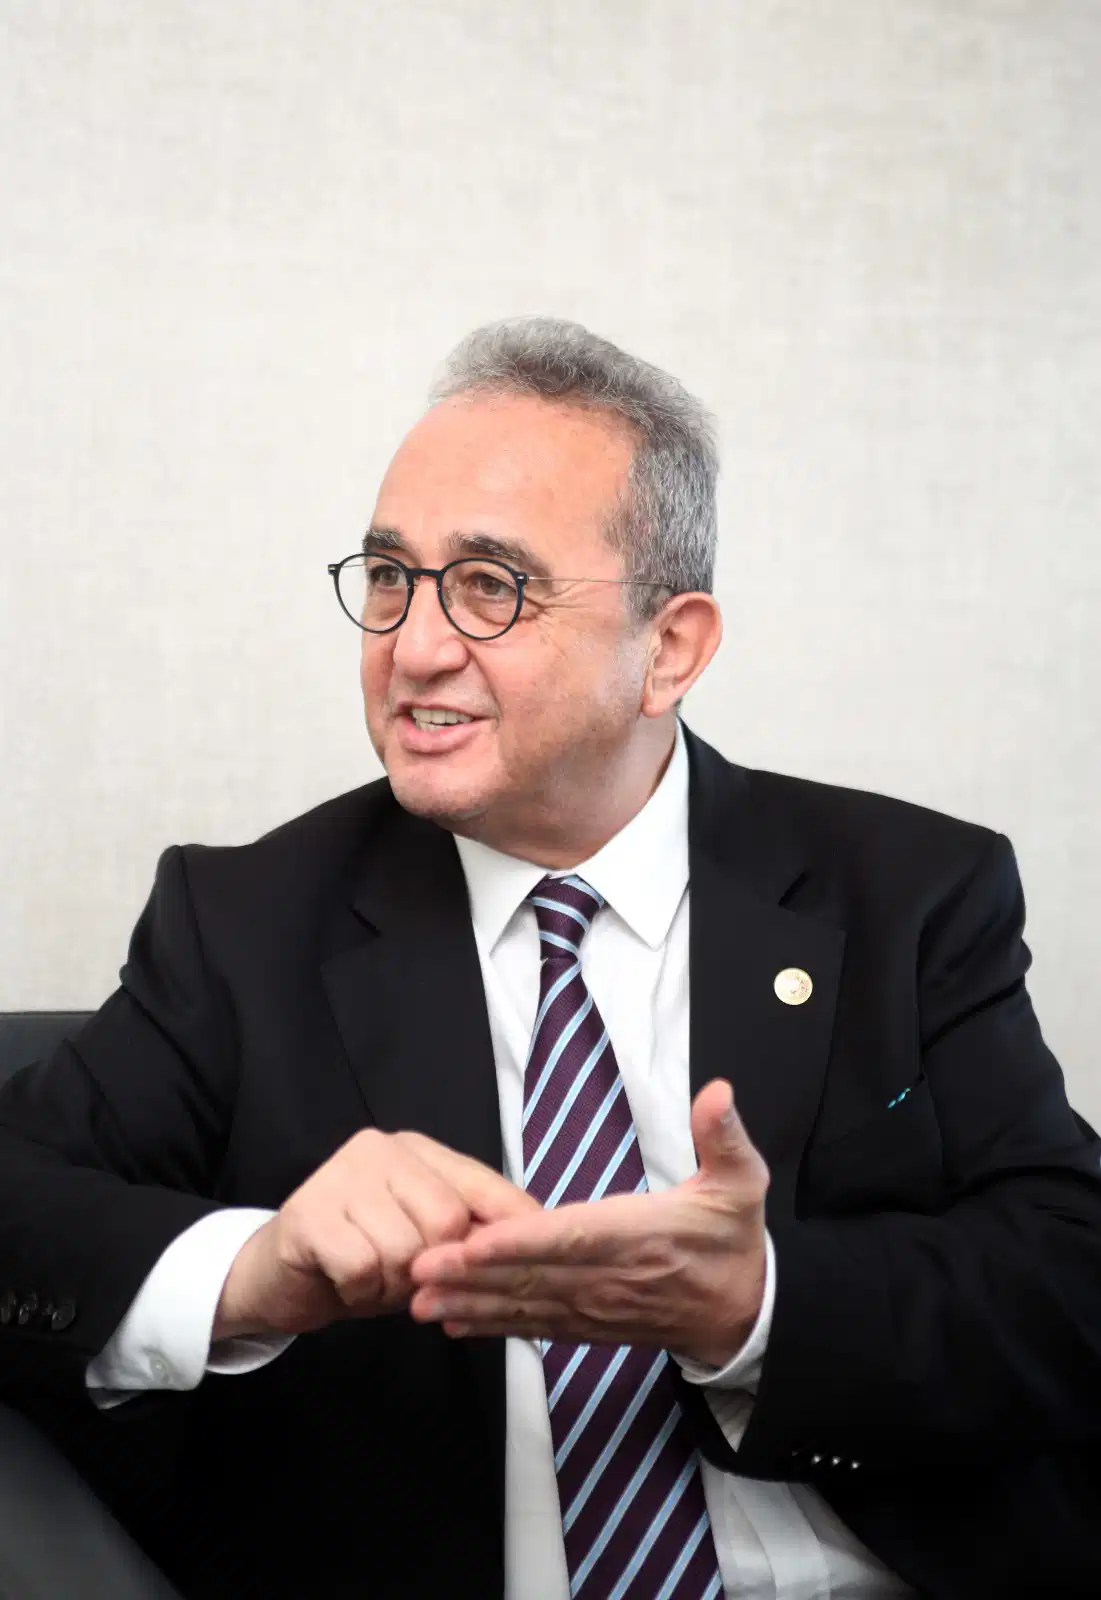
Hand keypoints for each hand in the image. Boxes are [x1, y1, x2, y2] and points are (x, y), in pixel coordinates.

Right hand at [213, 1129, 538, 1339]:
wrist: (276, 1277)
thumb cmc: (362, 1257)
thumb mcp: (425, 1245)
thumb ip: (469, 1236)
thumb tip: (528, 1243)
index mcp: (420, 1152)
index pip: (484, 1185)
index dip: (514, 1226)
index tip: (530, 1260)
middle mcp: (384, 1149)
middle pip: (447, 1222)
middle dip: (432, 1268)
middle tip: (404, 1277)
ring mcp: (342, 1174)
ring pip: (405, 1250)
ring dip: (392, 1285)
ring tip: (371, 1277)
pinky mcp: (309, 1212)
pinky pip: (363, 1267)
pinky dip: (359, 1290)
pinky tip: (343, 1279)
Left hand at [410, 1080, 768, 1366]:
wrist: (744, 1315)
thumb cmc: (734, 1242)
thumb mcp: (741, 1183)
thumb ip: (724, 1137)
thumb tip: (717, 1090)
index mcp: (639, 1237)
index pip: (572, 1239)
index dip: (521, 1242)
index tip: (475, 1241)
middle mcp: (609, 1278)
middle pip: (532, 1277)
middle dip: (471, 1275)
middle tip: (417, 1269)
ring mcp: (595, 1308)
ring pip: (525, 1305)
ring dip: (469, 1303)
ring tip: (418, 1299)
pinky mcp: (588, 1326)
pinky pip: (534, 1326)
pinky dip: (492, 1325)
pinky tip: (452, 1321)